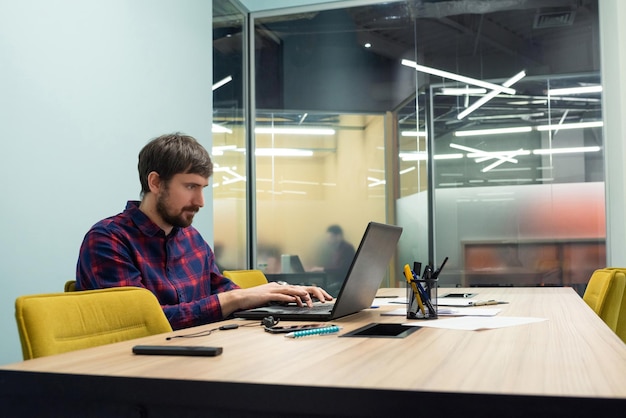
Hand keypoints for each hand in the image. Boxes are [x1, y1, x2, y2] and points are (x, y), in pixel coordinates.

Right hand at [218, 282, 332, 315]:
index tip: (321, 297)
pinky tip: (295, 300)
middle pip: (297, 288)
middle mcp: (278, 286)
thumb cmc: (254, 299)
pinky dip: (289, 298)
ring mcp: (273, 289)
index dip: (310, 292)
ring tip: (310, 298)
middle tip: (322, 297)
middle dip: (311, 292)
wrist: (240, 298)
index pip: (297, 288)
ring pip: (291, 290)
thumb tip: (292, 300)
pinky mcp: (267, 294)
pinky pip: (280, 296)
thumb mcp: (271, 298)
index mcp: (279, 287)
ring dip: (301, 294)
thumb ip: (282, 298)